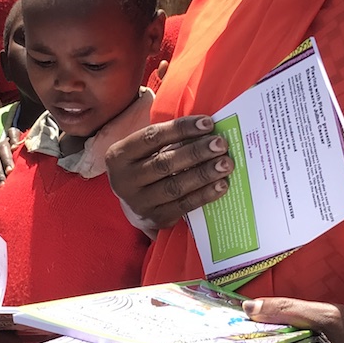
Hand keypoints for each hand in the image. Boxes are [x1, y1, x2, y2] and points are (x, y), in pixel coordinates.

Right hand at [104, 115, 231, 230]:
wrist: (132, 203)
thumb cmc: (145, 165)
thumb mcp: (144, 150)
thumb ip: (168, 139)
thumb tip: (206, 129)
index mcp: (118, 155)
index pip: (152, 137)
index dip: (181, 129)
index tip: (208, 123)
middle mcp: (124, 180)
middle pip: (164, 163)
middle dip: (196, 152)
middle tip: (220, 144)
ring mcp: (138, 203)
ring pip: (175, 186)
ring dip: (203, 174)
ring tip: (225, 164)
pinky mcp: (154, 219)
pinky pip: (183, 206)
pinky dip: (204, 195)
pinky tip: (221, 185)